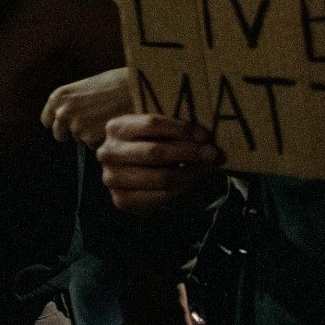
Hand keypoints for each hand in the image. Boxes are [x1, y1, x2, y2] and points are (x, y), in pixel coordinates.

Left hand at [41, 67, 130, 148]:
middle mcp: (62, 112)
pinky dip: (105, 140)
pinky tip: (115, 126)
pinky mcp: (90, 138)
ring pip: (80, 140)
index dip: (60, 124)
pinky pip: (95, 146)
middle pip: (60, 134)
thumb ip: (73, 104)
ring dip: (92, 136)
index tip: (71, 124)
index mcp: (58, 97)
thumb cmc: (118, 84)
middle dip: (74, 133)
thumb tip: (68, 120)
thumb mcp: (86, 88)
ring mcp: (75, 126)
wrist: (141, 87)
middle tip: (93, 124)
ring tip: (109, 120)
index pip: (47, 120)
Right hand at [96, 113, 224, 212]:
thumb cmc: (148, 145)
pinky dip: (181, 190)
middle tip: (215, 155)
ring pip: (160, 177)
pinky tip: (192, 183)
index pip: (152, 125)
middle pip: (155, 152)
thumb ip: (177, 132)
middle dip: (190, 153)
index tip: (206, 136)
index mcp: (116, 127)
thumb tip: (206, 140)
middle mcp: (108, 152)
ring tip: (208, 170)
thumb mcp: (157, 132)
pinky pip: (159, 197)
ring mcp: (112, 178)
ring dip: (190, 174)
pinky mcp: (121, 200)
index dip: (182, 129)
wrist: (129, 172)